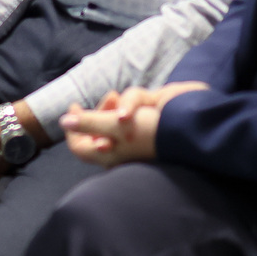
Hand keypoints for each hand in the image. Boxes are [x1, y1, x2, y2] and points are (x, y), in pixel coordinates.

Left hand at [60, 81, 207, 167]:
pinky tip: (142, 104)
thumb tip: (63, 122)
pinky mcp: (150, 112)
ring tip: (123, 101)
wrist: (193, 124)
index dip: (73, 129)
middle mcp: (122, 143)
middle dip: (100, 109)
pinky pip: (134, 100)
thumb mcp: (116, 129)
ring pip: (116, 109)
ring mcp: (137, 128)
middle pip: (98, 123)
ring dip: (119, 103)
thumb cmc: (153, 133)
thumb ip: (89, 123)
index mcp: (112, 155)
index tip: (73, 105)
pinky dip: (133, 100)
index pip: (81, 147)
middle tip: (109, 101)